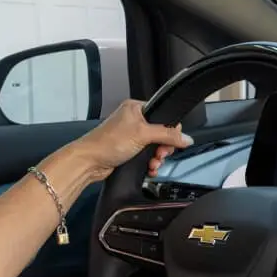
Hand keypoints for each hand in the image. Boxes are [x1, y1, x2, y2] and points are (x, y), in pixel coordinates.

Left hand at [75, 100, 192, 179]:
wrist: (90, 161)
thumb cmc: (107, 142)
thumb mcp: (143, 134)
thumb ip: (167, 135)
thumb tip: (186, 138)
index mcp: (136, 108)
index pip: (164, 115)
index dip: (171, 130)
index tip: (171, 142)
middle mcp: (134, 120)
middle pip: (162, 133)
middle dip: (163, 147)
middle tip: (160, 154)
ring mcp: (131, 136)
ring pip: (155, 146)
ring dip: (157, 158)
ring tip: (153, 163)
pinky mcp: (129, 150)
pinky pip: (147, 156)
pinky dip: (150, 163)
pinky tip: (149, 168)